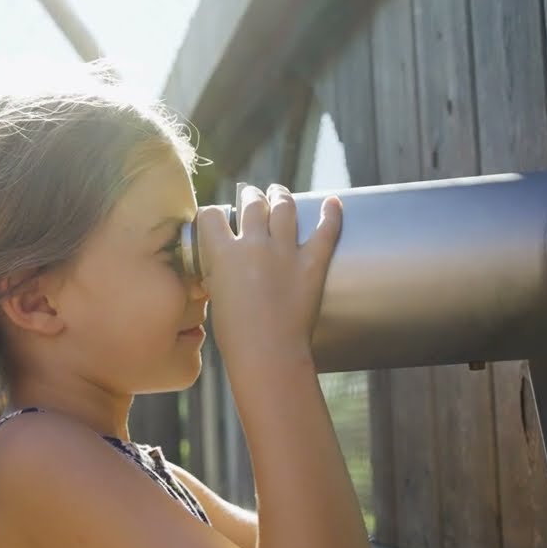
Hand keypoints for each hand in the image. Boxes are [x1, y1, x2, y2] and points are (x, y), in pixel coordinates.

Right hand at [195, 184, 342, 364]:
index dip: (213, 213)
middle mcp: (254, 244)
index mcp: (224, 253)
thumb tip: (218, 272)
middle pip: (251, 204)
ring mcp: (285, 252)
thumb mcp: (216, 300)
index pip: (213, 216)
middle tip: (251, 196)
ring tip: (278, 193)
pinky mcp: (312, 264)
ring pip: (283, 208)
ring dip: (280, 196)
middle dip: (250, 196)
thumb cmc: (236, 337)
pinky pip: (325, 231)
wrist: (267, 354)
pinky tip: (333, 202)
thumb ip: (218, 278)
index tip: (217, 216)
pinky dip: (331, 214)